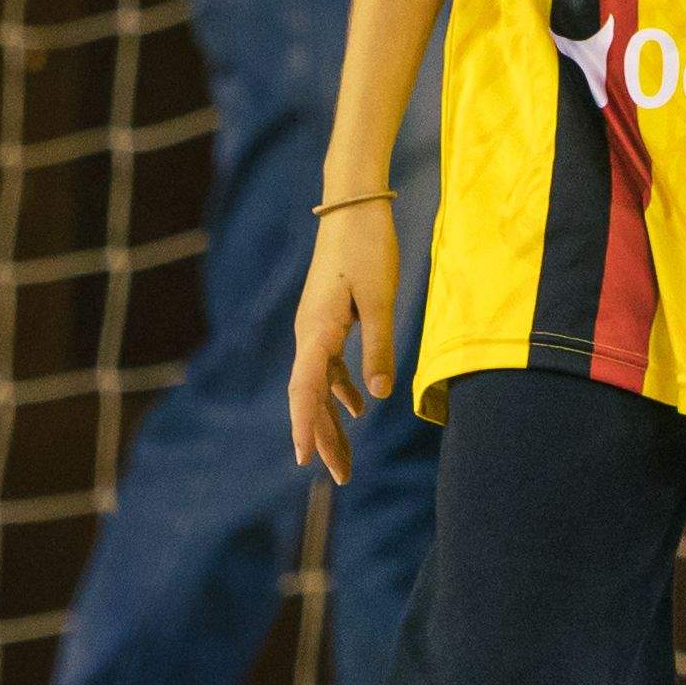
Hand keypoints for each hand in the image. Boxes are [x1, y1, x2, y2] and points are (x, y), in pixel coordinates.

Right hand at [288, 198, 403, 481]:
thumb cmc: (368, 248)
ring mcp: (314, 327)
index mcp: (316, 331)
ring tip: (345, 459)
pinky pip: (328, 366)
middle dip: (323, 438)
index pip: (305, 390)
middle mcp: (308, 334)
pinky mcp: (327, 320)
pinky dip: (341, 391)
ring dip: (332, 421)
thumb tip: (378, 397)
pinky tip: (359, 408)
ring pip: (318, 386)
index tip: (305, 461)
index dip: (306, 427)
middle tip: (340, 477)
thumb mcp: (380, 299)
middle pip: (309, 397)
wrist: (351, 207)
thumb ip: (378, 348)